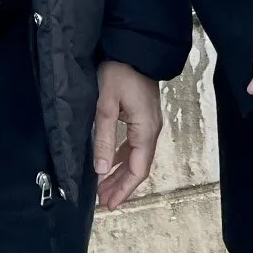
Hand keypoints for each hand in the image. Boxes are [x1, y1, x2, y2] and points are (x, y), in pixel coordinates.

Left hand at [95, 60, 162, 209]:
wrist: (132, 47)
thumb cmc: (119, 72)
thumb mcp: (106, 105)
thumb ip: (104, 138)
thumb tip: (101, 169)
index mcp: (146, 130)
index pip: (138, 170)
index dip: (124, 189)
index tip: (110, 204)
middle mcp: (151, 129)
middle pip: (138, 166)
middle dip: (121, 185)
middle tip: (104, 201)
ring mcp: (148, 123)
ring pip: (136, 156)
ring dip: (120, 172)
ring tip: (104, 187)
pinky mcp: (142, 116)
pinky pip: (134, 144)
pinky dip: (122, 157)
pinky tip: (110, 163)